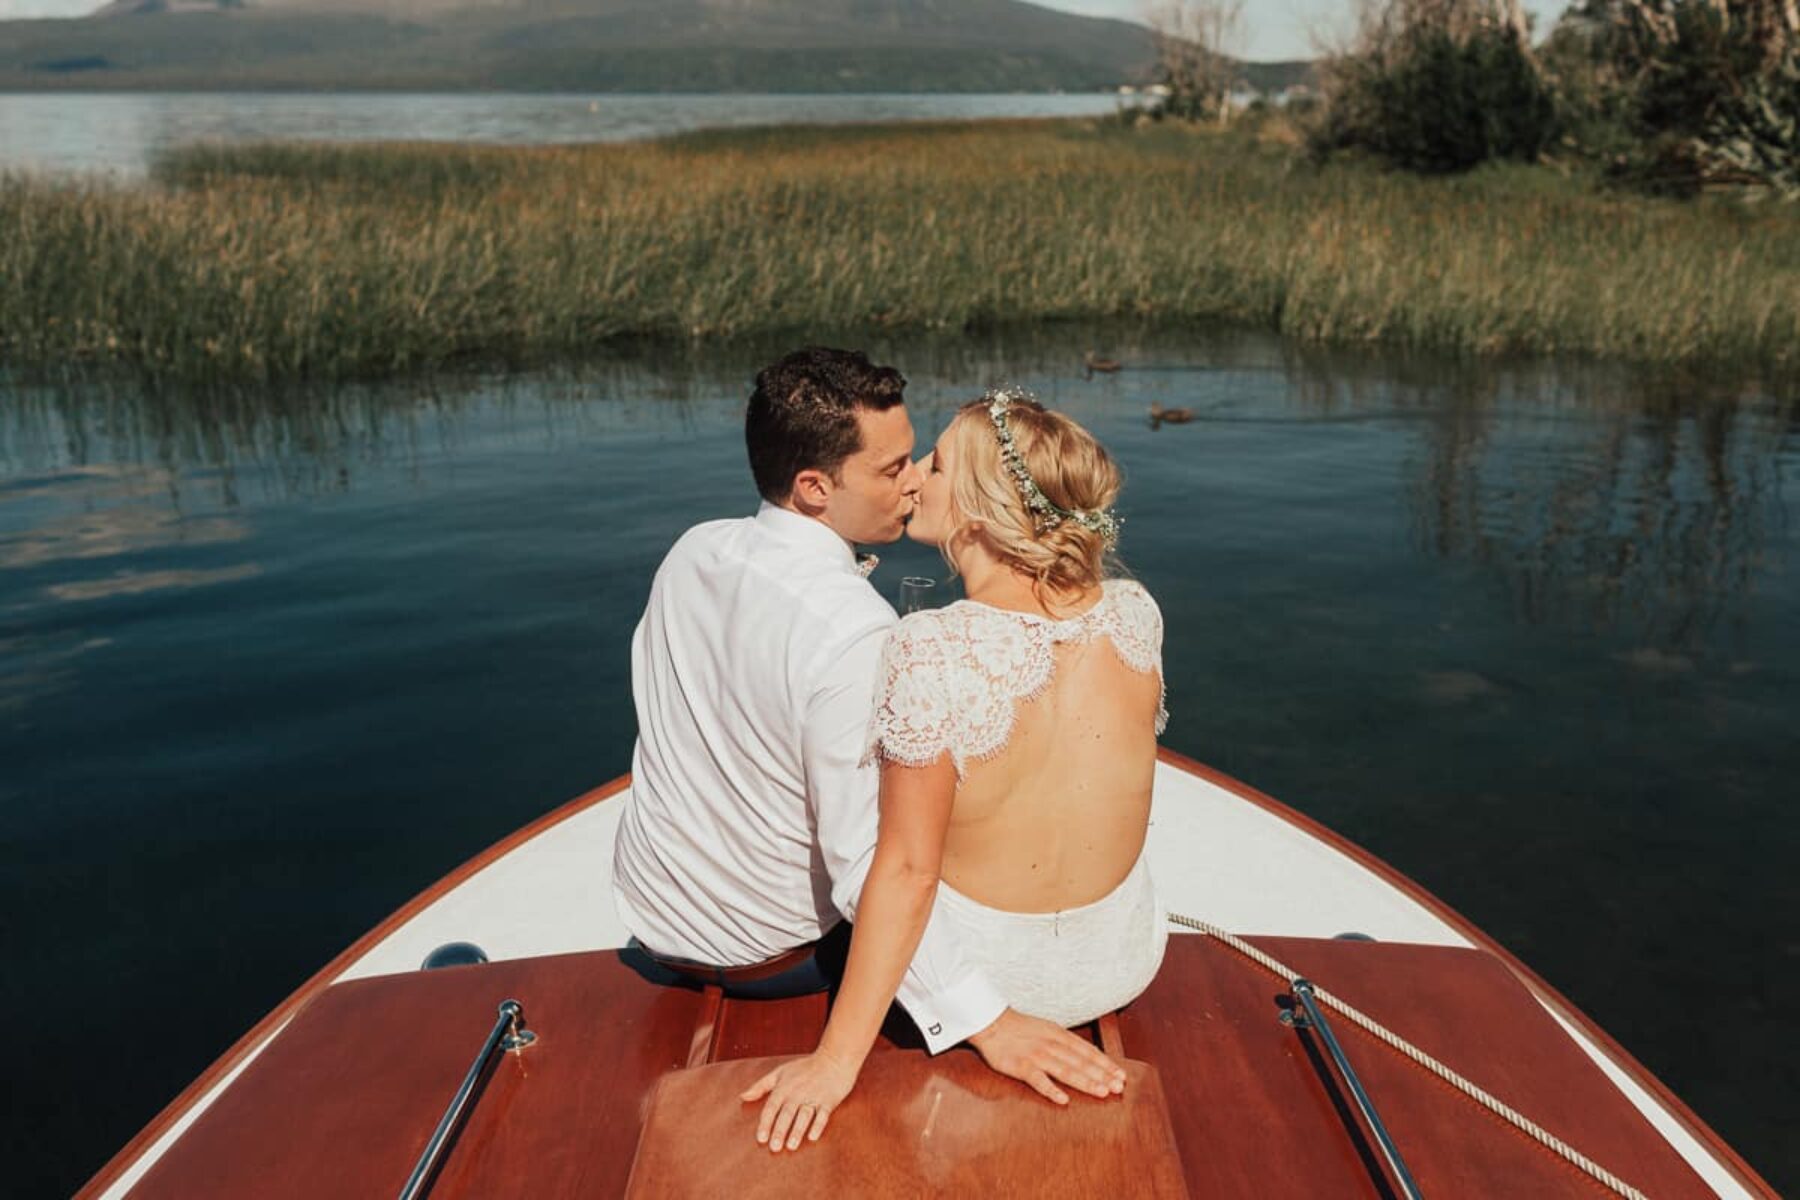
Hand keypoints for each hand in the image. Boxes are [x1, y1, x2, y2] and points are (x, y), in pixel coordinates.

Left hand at [739, 1050, 860, 1152]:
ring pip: (804, 1115)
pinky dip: (818, 1125)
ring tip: (791, 1146)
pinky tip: (812, 1137)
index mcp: (784, 1087)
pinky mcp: (829, 1100)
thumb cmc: (805, 1068)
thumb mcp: (780, 1072)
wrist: (834, 1058)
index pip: (772, 1107)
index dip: (766, 1123)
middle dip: (780, 1130)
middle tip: (774, 1147)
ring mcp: (814, 1096)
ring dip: (797, 1130)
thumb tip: (742, 1097)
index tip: (761, 1138)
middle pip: (787, 1113)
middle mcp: (798, 1092)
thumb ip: (760, 1086)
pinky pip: (823, 1114)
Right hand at [966, 1008, 1125, 1104]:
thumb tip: (1091, 1052)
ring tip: (1102, 1092)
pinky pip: (1038, 1080)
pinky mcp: (1020, 1066)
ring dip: (1085, 1082)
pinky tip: (1063, 1100)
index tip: (1121, 1075)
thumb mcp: (1048, 1028)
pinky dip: (1051, 1089)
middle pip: (1081, 1062)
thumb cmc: (1020, 1028)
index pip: (1087, 1051)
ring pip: (1065, 1070)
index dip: (1105, 1064)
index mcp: (1059, 1034)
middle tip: (1118, 1087)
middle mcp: (1051, 1044)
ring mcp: (1036, 1055)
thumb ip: (1067, 1042)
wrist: (990, 1021)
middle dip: (1102, 1075)